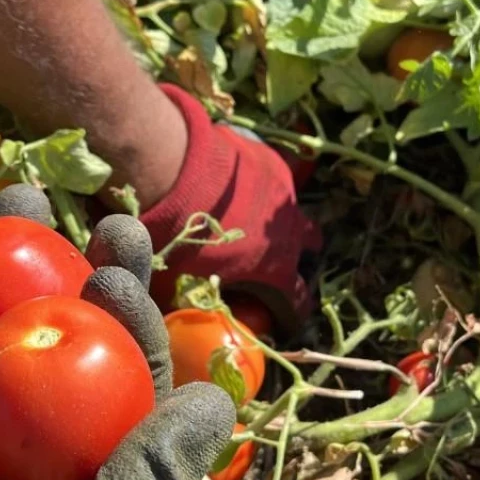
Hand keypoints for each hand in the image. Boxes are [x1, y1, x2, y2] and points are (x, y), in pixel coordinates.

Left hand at [140, 85, 321, 327]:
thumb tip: (167, 315)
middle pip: (311, 247)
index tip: (278, 315)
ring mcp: (285, 196)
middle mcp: (291, 234)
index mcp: (275, 272)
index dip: (289, 313)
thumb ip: (182, 300)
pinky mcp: (272, 164)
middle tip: (272, 256)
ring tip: (254, 216)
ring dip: (282, 218)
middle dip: (297, 253)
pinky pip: (276, 180)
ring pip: (295, 210)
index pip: (297, 304)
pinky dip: (262, 186)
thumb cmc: (178, 236)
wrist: (176, 171)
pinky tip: (237, 184)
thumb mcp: (173, 281)